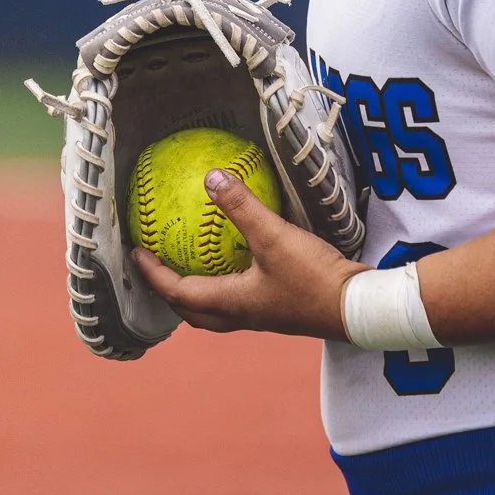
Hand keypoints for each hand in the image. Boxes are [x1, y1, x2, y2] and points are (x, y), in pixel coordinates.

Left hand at [131, 169, 367, 339]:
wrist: (358, 308)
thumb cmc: (313, 279)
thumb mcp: (274, 237)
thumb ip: (243, 207)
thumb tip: (212, 177)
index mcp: (231, 303)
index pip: (178, 292)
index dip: (153, 274)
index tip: (136, 254)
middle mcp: (242, 315)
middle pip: (193, 313)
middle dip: (170, 294)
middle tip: (158, 268)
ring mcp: (263, 317)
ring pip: (216, 312)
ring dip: (197, 296)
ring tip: (192, 269)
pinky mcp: (282, 311)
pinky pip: (241, 302)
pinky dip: (227, 287)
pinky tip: (241, 262)